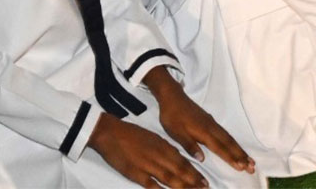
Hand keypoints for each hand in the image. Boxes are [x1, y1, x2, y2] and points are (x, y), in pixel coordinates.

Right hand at [89, 112, 204, 187]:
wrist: (110, 133)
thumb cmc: (132, 134)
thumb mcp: (152, 138)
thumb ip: (166, 149)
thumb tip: (179, 158)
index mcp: (162, 146)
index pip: (183, 162)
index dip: (195, 173)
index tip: (205, 182)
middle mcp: (158, 156)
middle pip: (179, 171)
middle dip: (193, 182)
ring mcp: (148, 165)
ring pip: (169, 179)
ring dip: (182, 187)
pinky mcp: (136, 173)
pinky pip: (151, 185)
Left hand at [146, 70, 255, 173]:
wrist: (172, 96)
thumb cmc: (172, 116)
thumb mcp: (176, 132)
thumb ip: (189, 145)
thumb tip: (202, 159)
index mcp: (203, 132)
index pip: (220, 148)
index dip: (231, 158)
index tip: (242, 167)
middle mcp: (211, 127)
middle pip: (229, 143)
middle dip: (241, 155)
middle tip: (252, 167)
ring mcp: (212, 123)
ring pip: (229, 138)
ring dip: (239, 149)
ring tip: (249, 159)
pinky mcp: (210, 120)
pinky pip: (225, 133)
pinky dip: (233, 141)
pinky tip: (235, 145)